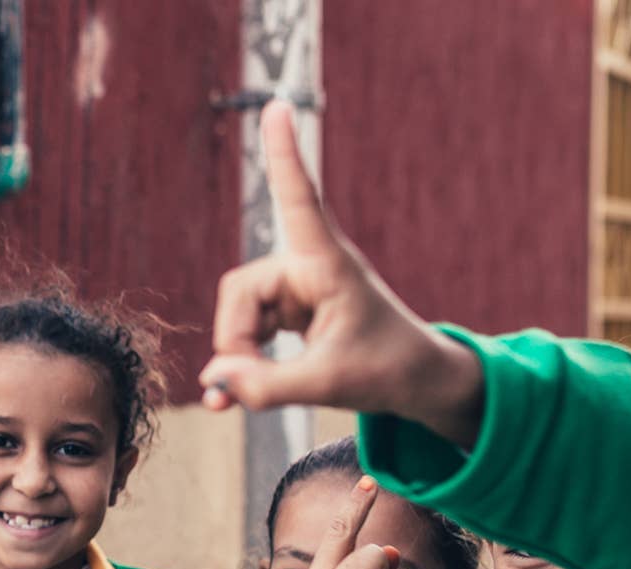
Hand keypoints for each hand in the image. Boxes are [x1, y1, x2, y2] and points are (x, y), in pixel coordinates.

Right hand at [200, 101, 483, 447]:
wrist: (415, 381)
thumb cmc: (386, 371)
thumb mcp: (329, 385)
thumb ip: (267, 387)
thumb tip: (215, 380)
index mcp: (328, 265)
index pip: (300, 201)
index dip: (283, 157)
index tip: (277, 107)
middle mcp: (307, 267)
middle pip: (241, 291)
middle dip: (234, 341)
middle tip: (236, 388)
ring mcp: (296, 289)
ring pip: (238, 314)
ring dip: (235, 356)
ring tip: (236, 399)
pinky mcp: (288, 311)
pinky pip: (244, 332)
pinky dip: (237, 364)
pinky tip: (231, 394)